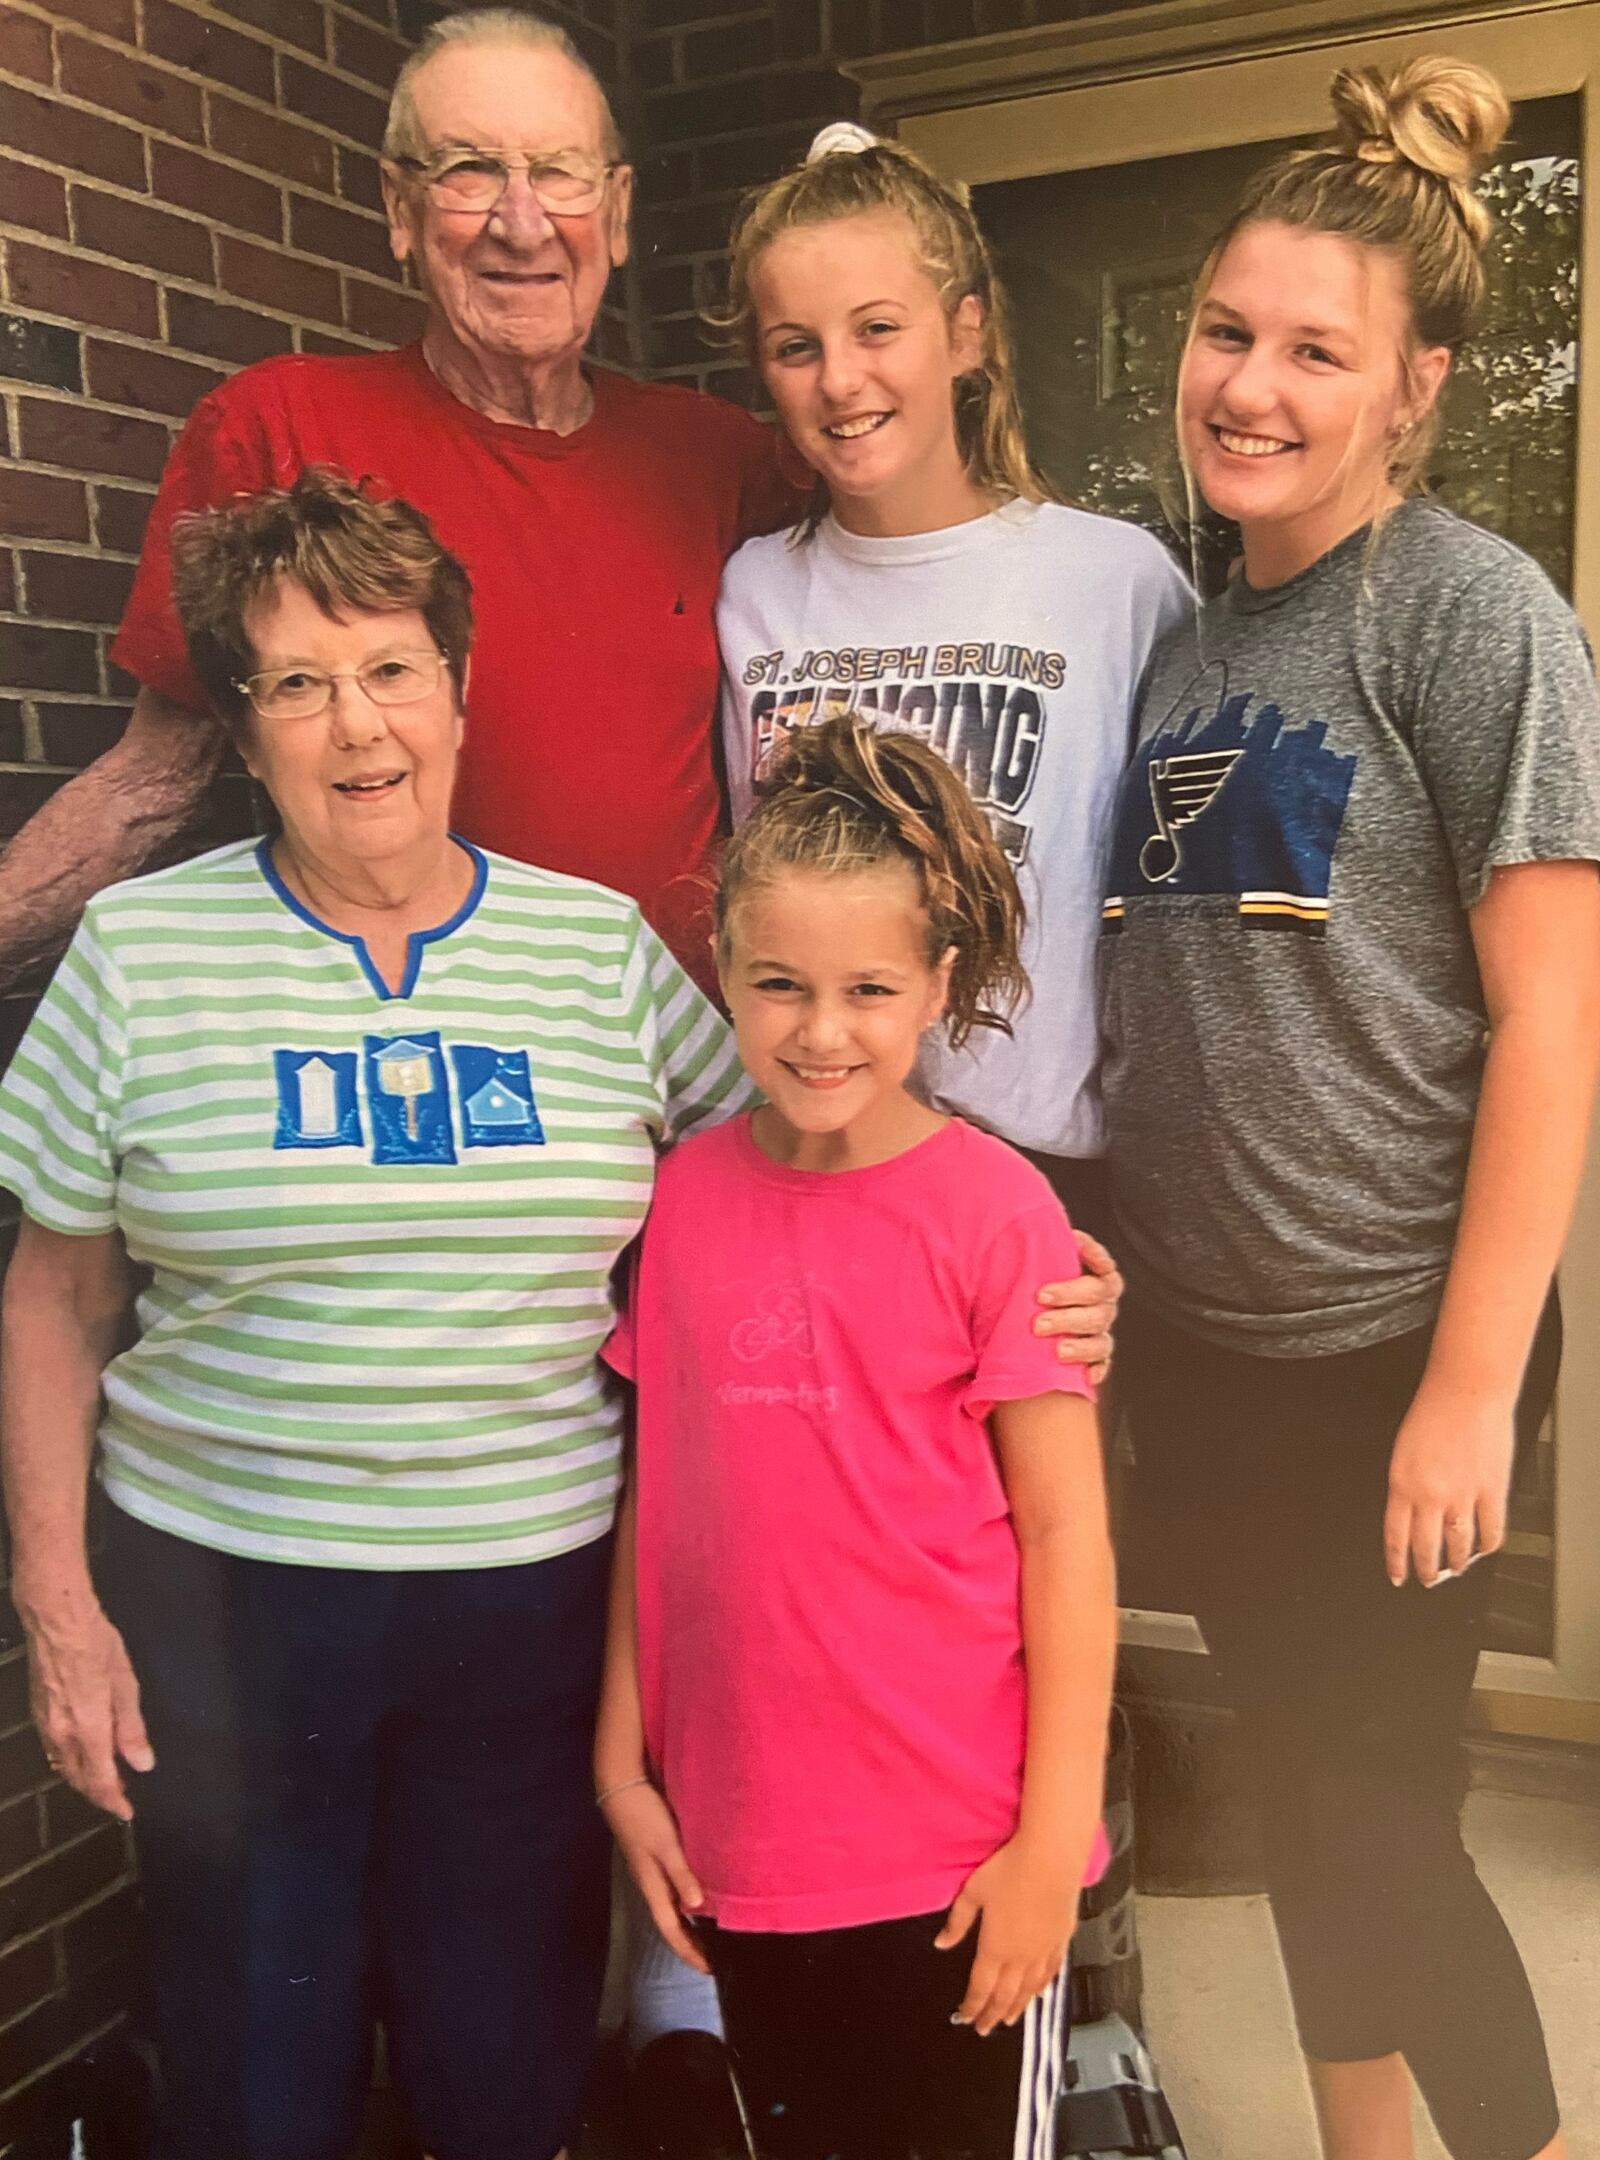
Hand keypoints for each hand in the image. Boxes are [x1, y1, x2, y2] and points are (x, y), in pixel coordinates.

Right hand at [19, 1591, 153, 1821]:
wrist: (56, 1621)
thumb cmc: (97, 1647)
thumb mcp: (126, 1685)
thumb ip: (132, 1728)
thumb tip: (142, 1764)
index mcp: (88, 1730)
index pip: (100, 1780)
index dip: (114, 1799)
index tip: (127, 1811)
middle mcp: (62, 1734)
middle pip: (78, 1778)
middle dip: (97, 1793)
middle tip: (118, 1797)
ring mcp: (45, 1724)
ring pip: (62, 1765)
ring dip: (82, 1778)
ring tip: (103, 1780)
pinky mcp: (38, 1711)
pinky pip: (53, 1749)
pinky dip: (68, 1761)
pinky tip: (80, 1754)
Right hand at [602, 1777, 710, 1973]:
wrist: (620, 1786)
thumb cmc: (643, 1815)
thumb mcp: (665, 1845)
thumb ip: (681, 1874)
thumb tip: (698, 1908)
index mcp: (652, 1886)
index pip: (672, 1930)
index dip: (689, 1951)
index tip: (710, 1970)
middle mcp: (651, 1883)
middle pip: (672, 1923)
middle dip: (691, 1942)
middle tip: (716, 1956)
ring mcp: (651, 1869)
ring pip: (673, 1905)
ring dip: (691, 1922)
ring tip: (713, 1931)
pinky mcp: (655, 1854)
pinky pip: (674, 1887)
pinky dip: (688, 1897)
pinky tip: (700, 1892)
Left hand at [934, 1830, 1083, 2034]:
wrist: (1051, 1858)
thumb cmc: (1008, 1870)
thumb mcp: (973, 1892)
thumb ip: (958, 1921)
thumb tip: (942, 1944)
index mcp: (994, 1948)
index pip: (980, 1986)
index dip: (972, 2006)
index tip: (964, 2019)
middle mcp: (1020, 1957)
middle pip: (1004, 1995)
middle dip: (992, 2013)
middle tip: (983, 2029)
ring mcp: (1043, 1951)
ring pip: (1029, 1990)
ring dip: (1017, 2007)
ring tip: (1008, 2020)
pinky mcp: (1062, 1940)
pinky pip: (1051, 1973)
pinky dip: (1043, 1988)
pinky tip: (1040, 1994)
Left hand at [1033, 1233, 1122, 1382]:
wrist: (1036, 1333)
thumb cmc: (1038, 1298)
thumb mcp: (1041, 1276)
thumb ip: (1041, 1258)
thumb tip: (1018, 1226)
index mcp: (1097, 1282)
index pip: (1105, 1266)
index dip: (1094, 1252)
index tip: (1073, 1240)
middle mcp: (1104, 1306)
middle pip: (1096, 1297)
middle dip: (1068, 1296)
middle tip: (1039, 1298)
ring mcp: (1101, 1332)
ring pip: (1099, 1335)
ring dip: (1079, 1340)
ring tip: (1057, 1349)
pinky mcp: (1097, 1359)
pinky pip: (1102, 1364)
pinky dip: (1094, 1369)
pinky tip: (1084, 1374)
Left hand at [1383, 1383, 1514, 1587]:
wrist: (1466, 1391)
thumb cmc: (1433, 1411)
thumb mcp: (1403, 1451)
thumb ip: (1407, 1484)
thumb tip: (1414, 1512)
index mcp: (1402, 1483)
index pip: (1395, 1536)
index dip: (1397, 1561)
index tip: (1398, 1575)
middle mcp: (1430, 1494)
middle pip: (1426, 1547)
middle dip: (1427, 1570)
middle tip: (1429, 1579)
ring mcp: (1462, 1495)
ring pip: (1458, 1545)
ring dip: (1457, 1562)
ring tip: (1456, 1568)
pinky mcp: (1491, 1491)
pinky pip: (1491, 1530)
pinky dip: (1488, 1544)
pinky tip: (1485, 1548)